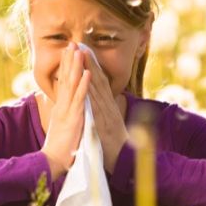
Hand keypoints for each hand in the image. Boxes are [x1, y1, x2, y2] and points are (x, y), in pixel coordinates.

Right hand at [40, 42, 91, 178]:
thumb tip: (64, 108)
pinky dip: (84, 85)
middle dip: (69, 60)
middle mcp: (62, 106)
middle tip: (72, 43)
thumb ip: (64, 115)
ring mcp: (67, 111)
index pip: (63, 82)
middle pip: (65, 79)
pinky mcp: (73, 118)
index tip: (68, 52)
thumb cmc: (59, 148)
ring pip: (72, 84)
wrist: (52, 162)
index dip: (66, 66)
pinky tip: (87, 73)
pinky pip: (80, 99)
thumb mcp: (62, 127)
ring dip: (76, 66)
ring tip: (78, 50)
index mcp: (61, 107)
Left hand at [80, 48, 129, 173]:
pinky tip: (87, 80)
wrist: (124, 161)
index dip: (91, 66)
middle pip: (98, 80)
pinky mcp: (104, 122)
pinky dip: (92, 92)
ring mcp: (107, 113)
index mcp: (108, 106)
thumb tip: (103, 100)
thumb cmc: (114, 144)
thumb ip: (105, 111)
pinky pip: (96, 105)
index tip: (84, 51)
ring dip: (90, 70)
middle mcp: (108, 106)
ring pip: (97, 88)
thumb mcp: (109, 124)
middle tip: (80, 44)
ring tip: (82, 55)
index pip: (99, 82)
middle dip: (89, 62)